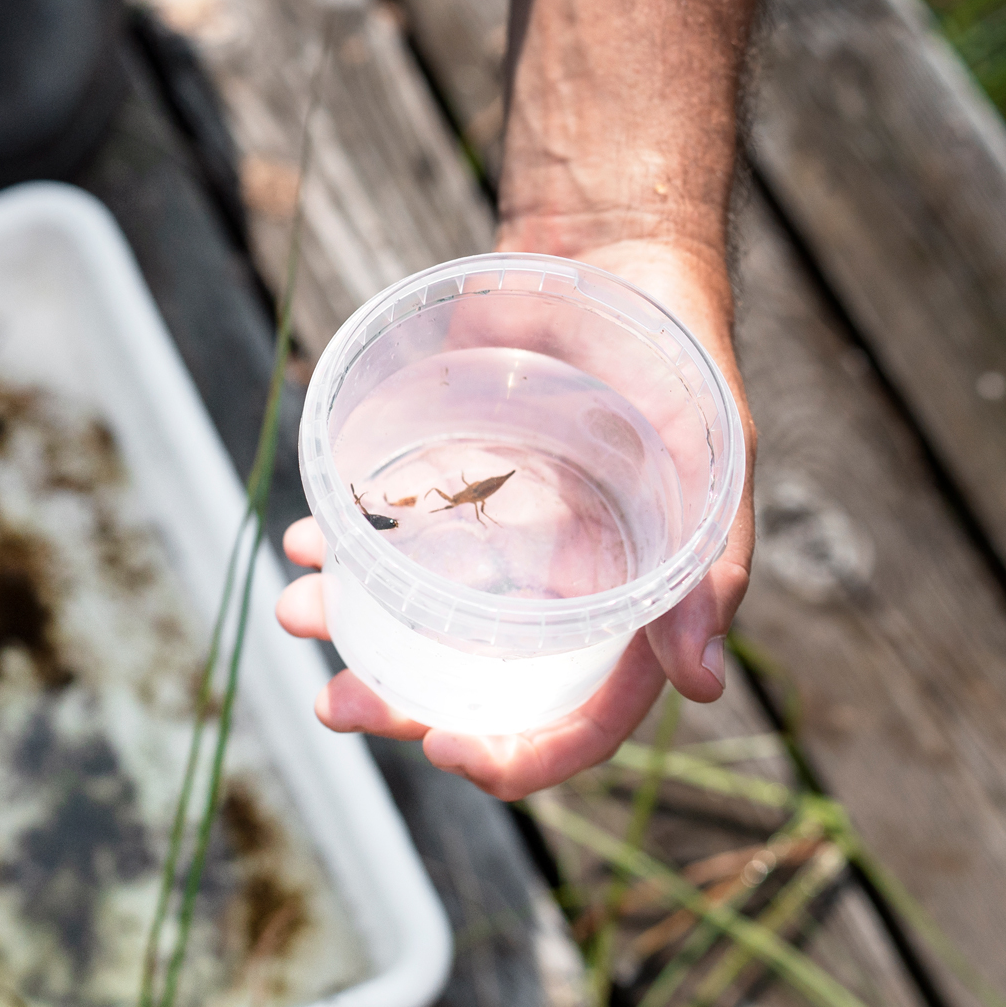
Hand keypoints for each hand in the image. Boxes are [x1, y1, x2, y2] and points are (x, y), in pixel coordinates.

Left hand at [273, 239, 754, 799]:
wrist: (608, 250)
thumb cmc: (677, 354)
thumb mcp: (708, 454)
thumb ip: (706, 565)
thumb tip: (702, 685)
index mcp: (630, 607)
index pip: (578, 719)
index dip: (518, 756)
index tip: (444, 751)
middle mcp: (558, 590)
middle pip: (476, 686)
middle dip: (400, 706)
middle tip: (335, 702)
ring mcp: (495, 542)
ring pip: (416, 619)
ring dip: (350, 631)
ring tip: (297, 610)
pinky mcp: (444, 489)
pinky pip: (384, 540)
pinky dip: (337, 549)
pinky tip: (300, 539)